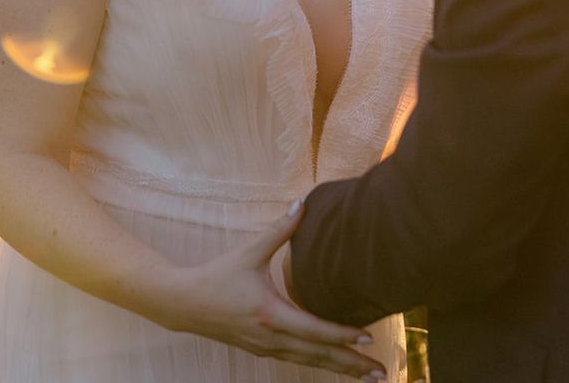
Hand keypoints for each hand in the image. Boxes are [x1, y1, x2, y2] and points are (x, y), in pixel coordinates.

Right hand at [161, 203, 386, 380]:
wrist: (185, 303)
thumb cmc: (218, 275)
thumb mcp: (249, 251)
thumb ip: (279, 230)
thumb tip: (301, 204)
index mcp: (269, 313)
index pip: (314, 329)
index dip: (342, 334)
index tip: (368, 337)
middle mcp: (271, 337)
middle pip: (318, 355)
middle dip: (352, 364)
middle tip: (382, 372)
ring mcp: (266, 348)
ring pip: (310, 363)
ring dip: (340, 369)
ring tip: (368, 374)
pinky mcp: (262, 350)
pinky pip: (298, 360)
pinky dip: (320, 363)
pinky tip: (335, 364)